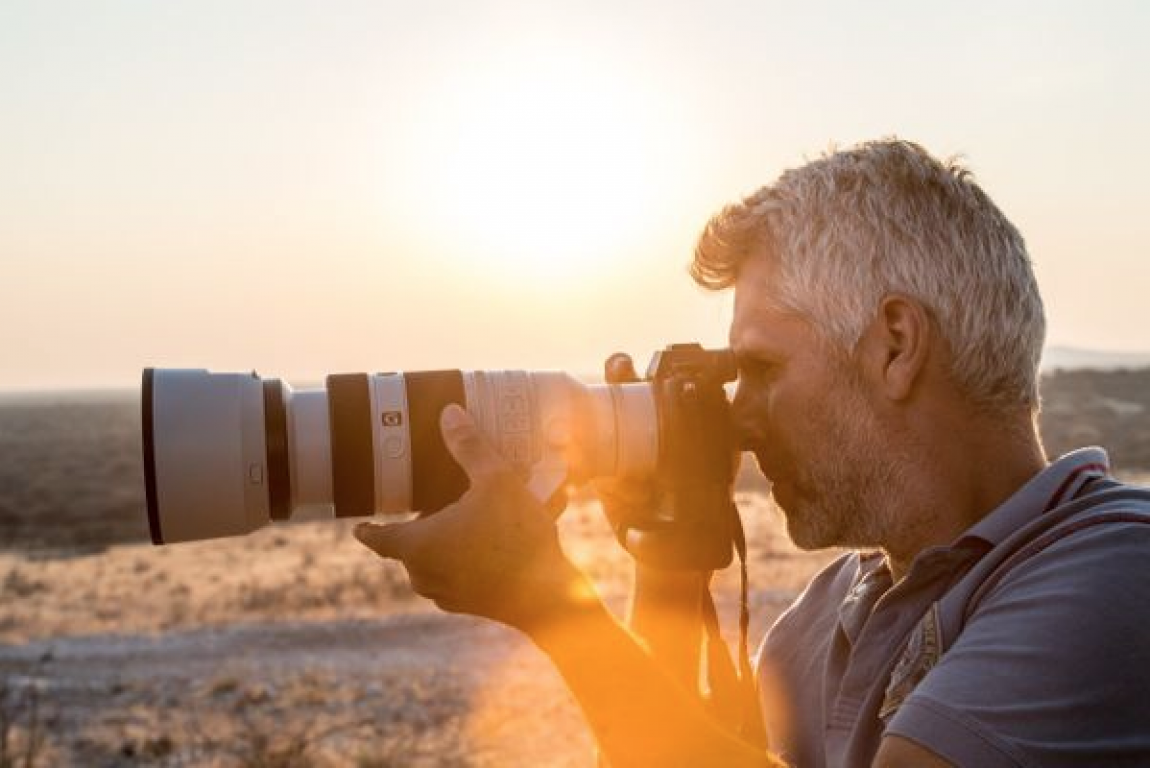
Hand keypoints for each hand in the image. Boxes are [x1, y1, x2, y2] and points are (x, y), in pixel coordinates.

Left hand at [355, 404, 592, 631]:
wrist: (549, 596)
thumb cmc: (517, 538)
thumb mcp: (495, 481)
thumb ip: (470, 447)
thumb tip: (449, 414)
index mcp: (418, 545)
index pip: (378, 538)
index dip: (368, 529)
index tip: (360, 526)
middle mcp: (424, 575)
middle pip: (413, 543)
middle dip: (428, 523)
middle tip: (443, 502)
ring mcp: (447, 594)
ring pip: (438, 560)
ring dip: (452, 541)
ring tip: (482, 517)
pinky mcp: (471, 605)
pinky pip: (461, 575)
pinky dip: (473, 558)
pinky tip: (501, 541)